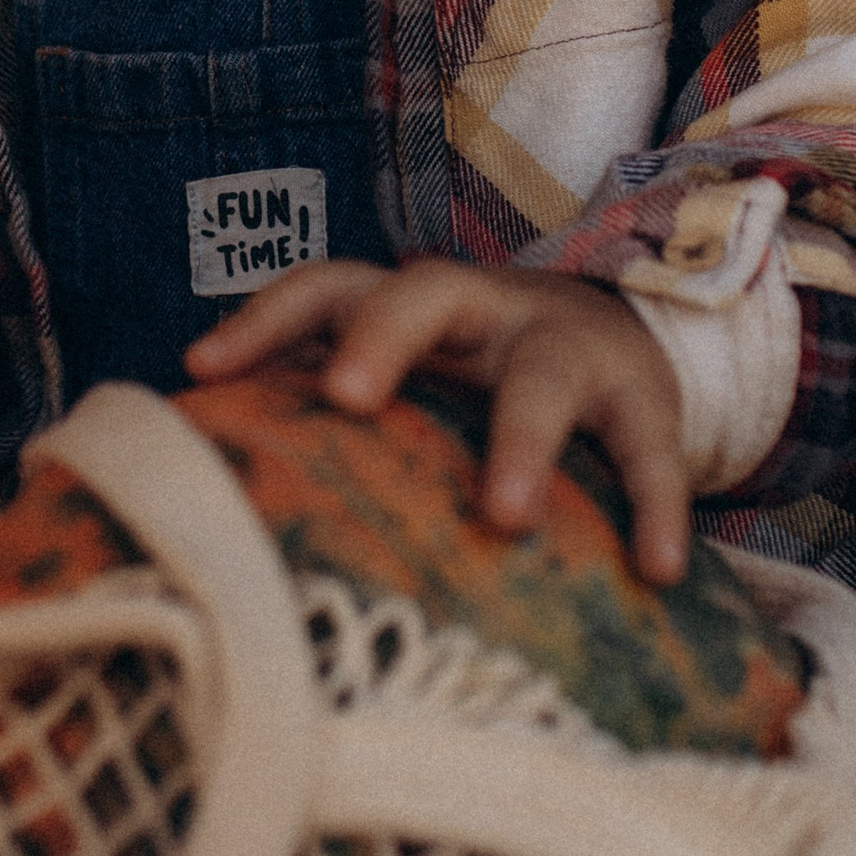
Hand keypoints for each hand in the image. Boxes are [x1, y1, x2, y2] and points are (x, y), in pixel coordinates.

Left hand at [187, 257, 691, 582]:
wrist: (620, 340)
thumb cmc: (478, 378)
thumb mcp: (411, 374)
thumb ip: (326, 406)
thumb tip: (197, 461)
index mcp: (413, 308)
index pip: (329, 287)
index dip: (264, 318)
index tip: (200, 366)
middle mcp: (484, 311)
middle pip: (426, 292)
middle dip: (382, 336)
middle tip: (343, 395)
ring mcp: (567, 348)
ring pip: (542, 375)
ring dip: (521, 442)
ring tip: (504, 516)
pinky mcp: (644, 402)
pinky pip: (652, 452)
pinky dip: (656, 507)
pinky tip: (658, 568)